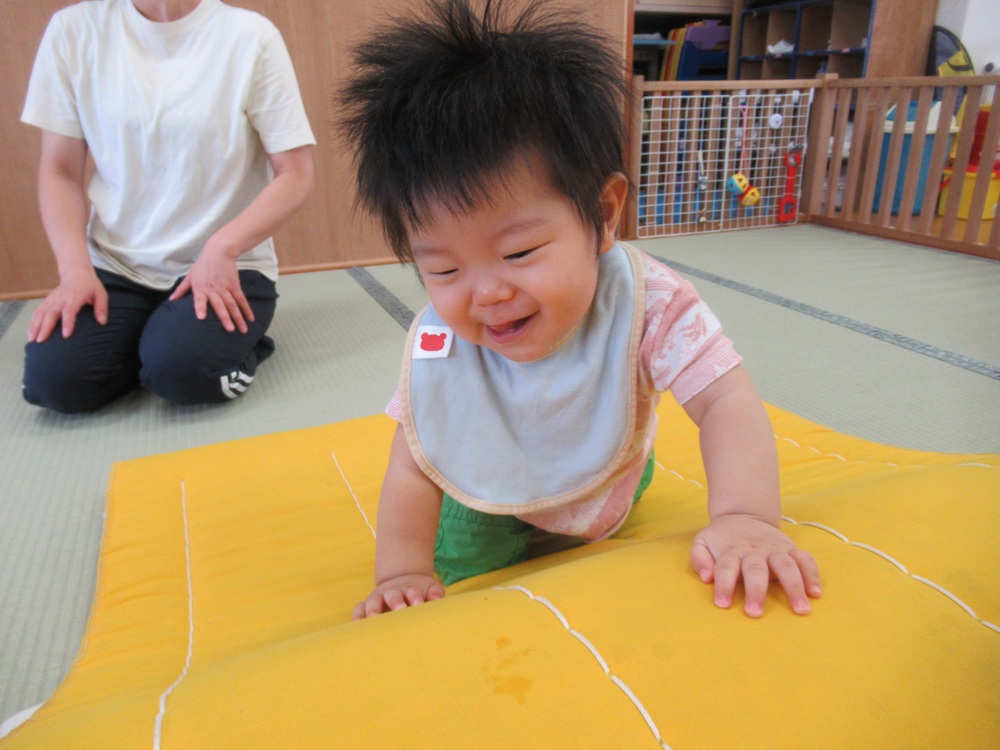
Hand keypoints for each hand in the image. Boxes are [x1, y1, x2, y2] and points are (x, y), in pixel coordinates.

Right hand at [28, 268, 107, 342]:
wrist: (76, 273)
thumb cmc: (90, 285)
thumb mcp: (101, 294)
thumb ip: (101, 308)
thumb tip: (102, 322)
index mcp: (75, 296)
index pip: (69, 311)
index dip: (67, 323)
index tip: (65, 335)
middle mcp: (61, 298)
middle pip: (51, 313)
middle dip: (45, 328)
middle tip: (41, 341)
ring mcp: (52, 299)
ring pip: (41, 313)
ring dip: (35, 326)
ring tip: (32, 340)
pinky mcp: (47, 301)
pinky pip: (38, 312)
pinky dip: (33, 322)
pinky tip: (30, 332)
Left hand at [169, 244, 252, 333]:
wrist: (219, 251)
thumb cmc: (202, 265)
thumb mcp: (190, 276)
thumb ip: (181, 289)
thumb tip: (171, 300)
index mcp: (200, 288)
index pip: (199, 299)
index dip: (200, 308)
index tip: (201, 317)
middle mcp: (213, 289)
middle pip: (220, 305)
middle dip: (225, 318)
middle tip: (230, 330)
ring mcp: (226, 288)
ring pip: (233, 305)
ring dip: (238, 317)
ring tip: (243, 330)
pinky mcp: (235, 285)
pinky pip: (241, 299)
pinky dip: (246, 309)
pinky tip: (250, 318)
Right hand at [353, 574, 444, 619]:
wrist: (402, 582)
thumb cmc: (420, 593)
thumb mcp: (430, 588)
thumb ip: (435, 593)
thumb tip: (436, 598)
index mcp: (409, 590)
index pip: (412, 592)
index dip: (415, 597)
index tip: (419, 604)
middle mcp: (392, 593)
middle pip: (392, 595)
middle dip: (395, 602)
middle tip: (400, 610)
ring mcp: (377, 598)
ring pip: (373, 602)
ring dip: (373, 609)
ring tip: (373, 619)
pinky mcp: (366, 606)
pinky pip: (359, 609)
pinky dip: (357, 615)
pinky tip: (357, 626)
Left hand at [691, 514, 820, 616]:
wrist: (742, 515)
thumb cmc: (721, 539)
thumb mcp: (702, 542)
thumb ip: (699, 558)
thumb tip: (706, 577)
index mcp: (731, 551)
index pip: (725, 567)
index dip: (723, 585)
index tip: (723, 604)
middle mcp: (754, 550)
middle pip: (755, 569)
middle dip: (756, 591)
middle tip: (755, 612)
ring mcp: (775, 549)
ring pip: (786, 565)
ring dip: (794, 587)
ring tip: (801, 609)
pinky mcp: (791, 549)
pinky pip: (805, 559)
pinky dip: (813, 574)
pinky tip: (816, 593)